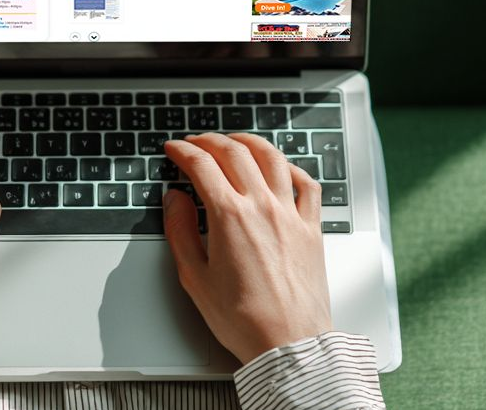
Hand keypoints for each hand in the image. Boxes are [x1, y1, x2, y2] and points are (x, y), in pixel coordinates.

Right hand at [163, 133, 331, 364]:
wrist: (290, 344)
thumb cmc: (244, 320)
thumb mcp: (195, 277)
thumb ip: (180, 231)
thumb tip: (174, 200)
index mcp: (229, 217)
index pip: (201, 165)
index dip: (182, 152)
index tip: (173, 150)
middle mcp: (262, 207)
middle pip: (234, 152)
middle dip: (209, 141)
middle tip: (195, 143)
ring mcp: (291, 214)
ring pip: (272, 157)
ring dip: (249, 142)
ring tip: (234, 141)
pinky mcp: (311, 227)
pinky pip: (306, 183)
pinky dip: (290, 167)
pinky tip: (280, 167)